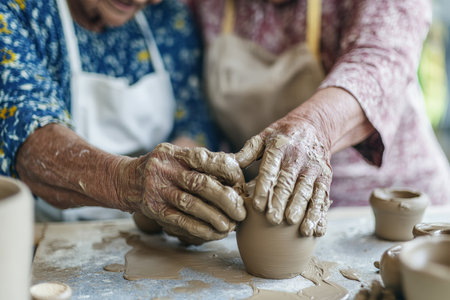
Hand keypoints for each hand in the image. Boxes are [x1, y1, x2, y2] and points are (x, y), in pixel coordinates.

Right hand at [117, 143, 245, 242]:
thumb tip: (240, 166)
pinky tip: (214, 234)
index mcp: (176, 153)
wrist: (128, 180)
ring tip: (230, 227)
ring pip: (192, 205)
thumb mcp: (180, 157)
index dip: (230, 172)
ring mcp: (158, 189)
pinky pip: (180, 221)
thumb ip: (206, 161)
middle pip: (201, 184)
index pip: (209, 160)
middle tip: (241, 213)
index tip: (241, 185)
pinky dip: (201, 229)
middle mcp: (166, 169)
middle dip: (227, 200)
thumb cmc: (166, 169)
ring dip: (215, 218)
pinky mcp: (154, 209)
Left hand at [235, 117, 331, 236]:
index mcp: (280, 147)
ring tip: (301, 230)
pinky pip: (323, 197)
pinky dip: (321, 215)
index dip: (264, 187)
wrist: (315, 125)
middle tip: (274, 221)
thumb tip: (229, 164)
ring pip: (309, 192)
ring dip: (305, 211)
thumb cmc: (282, 136)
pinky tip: (318, 231)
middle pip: (289, 183)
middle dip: (282, 202)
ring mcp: (314, 168)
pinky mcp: (325, 177)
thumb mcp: (265, 137)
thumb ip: (248, 152)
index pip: (271, 168)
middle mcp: (298, 158)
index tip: (257, 206)